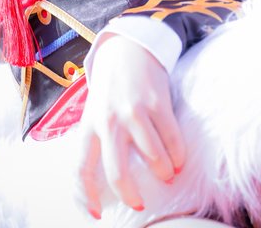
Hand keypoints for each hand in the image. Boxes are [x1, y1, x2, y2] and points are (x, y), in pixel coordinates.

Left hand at [77, 35, 186, 218]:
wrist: (128, 49)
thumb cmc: (110, 91)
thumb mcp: (94, 114)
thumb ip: (96, 143)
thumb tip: (97, 186)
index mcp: (89, 126)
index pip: (81, 169)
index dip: (86, 197)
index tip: (96, 215)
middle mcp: (109, 121)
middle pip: (117, 171)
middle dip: (131, 194)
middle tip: (139, 202)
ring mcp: (134, 112)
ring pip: (153, 158)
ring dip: (164, 173)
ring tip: (167, 174)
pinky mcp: (157, 103)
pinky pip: (173, 140)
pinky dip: (178, 156)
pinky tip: (177, 158)